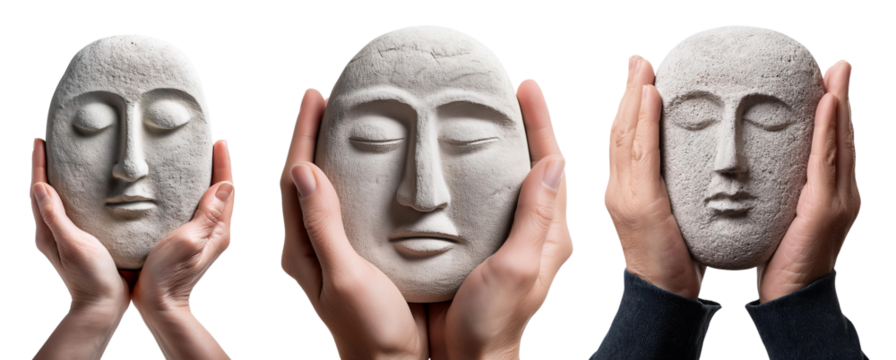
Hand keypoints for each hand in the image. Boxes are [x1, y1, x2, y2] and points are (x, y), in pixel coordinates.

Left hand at [31, 136, 130, 359]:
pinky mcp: (87, 241)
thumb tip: (40, 186)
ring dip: (64, 180)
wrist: (103, 306)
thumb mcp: (72, 243)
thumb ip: (56, 217)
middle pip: (47, 191)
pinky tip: (97, 191)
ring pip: (63, 201)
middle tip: (55, 143)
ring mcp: (70, 237)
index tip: (40, 139)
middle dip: (49, 166)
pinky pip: (80, 211)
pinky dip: (82, 195)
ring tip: (74, 161)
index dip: (39, 163)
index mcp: (47, 230)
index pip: (39, 188)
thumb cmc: (89, 276)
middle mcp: (54, 231)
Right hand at [129, 138, 234, 358]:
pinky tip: (183, 189)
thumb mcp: (188, 241)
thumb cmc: (169, 276)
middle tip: (210, 143)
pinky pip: (199, 210)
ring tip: (198, 159)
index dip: (223, 163)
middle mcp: (218, 231)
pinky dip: (195, 193)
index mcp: (220, 229)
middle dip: (219, 166)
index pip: (227, 188)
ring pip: (212, 200)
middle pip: (223, 192)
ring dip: (207, 179)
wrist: (159, 306)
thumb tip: (225, 185)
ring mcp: (206, 238)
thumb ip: (208, 215)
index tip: (219, 141)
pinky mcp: (192, 242)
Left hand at [279, 88, 426, 358]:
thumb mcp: (344, 277)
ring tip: (348, 121)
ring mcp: (334, 249)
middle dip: (313, 135)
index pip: (293, 179)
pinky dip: (356, 178)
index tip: (313, 96)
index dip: (302, 134)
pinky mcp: (358, 254)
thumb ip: (323, 226)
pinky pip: (350, 206)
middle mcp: (312, 245)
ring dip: (333, 152)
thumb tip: (304, 170)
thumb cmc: (369, 330)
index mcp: (300, 248)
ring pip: (327, 190)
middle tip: (329, 99)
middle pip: (305, 178)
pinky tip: (374, 167)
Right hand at [426, 78, 571, 359]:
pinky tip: (450, 160)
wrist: (467, 357)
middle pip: (531, 164)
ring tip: (477, 113)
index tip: (527, 87)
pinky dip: (470, 173)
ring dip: (497, 144)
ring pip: (505, 179)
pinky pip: (481, 199)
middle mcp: (533, 230)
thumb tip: (552, 161)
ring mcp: (507, 237)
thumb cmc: (494, 322)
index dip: (540, 123)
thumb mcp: (520, 267)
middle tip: (504, 90)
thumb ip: (536, 217)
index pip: (550, 164)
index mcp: (550, 232)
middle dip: (522, 125)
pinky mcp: (480, 244)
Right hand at [604, 54, 706, 299]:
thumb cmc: (673, 260)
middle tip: (638, 60)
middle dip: (628, 92)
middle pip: (619, 130)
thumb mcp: (670, 216)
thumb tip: (692, 165)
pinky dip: (642, 121)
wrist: (664, 296)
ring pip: (625, 135)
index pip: (624, 139)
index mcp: (625, 190)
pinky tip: (649, 96)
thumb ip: (670, 190)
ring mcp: (623, 194)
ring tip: (643, 68)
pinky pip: (639, 153)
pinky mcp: (637, 202)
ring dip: (634, 97)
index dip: (630, 106)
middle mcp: (617, 188)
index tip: (641, 77)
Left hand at [756, 59, 859, 302]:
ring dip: (839, 105)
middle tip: (838, 64)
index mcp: (826, 193)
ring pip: (840, 143)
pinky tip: (827, 104)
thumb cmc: (778, 258)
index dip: (830, 112)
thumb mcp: (778, 216)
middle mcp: (840, 192)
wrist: (790, 297)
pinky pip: (828, 162)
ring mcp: (838, 199)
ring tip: (836, 72)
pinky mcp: (827, 207)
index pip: (829, 145)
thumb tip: (755, 169)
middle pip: (841, 137)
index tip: (825, 80)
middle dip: (840, 99)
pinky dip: (830, 131)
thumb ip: (778, 193)